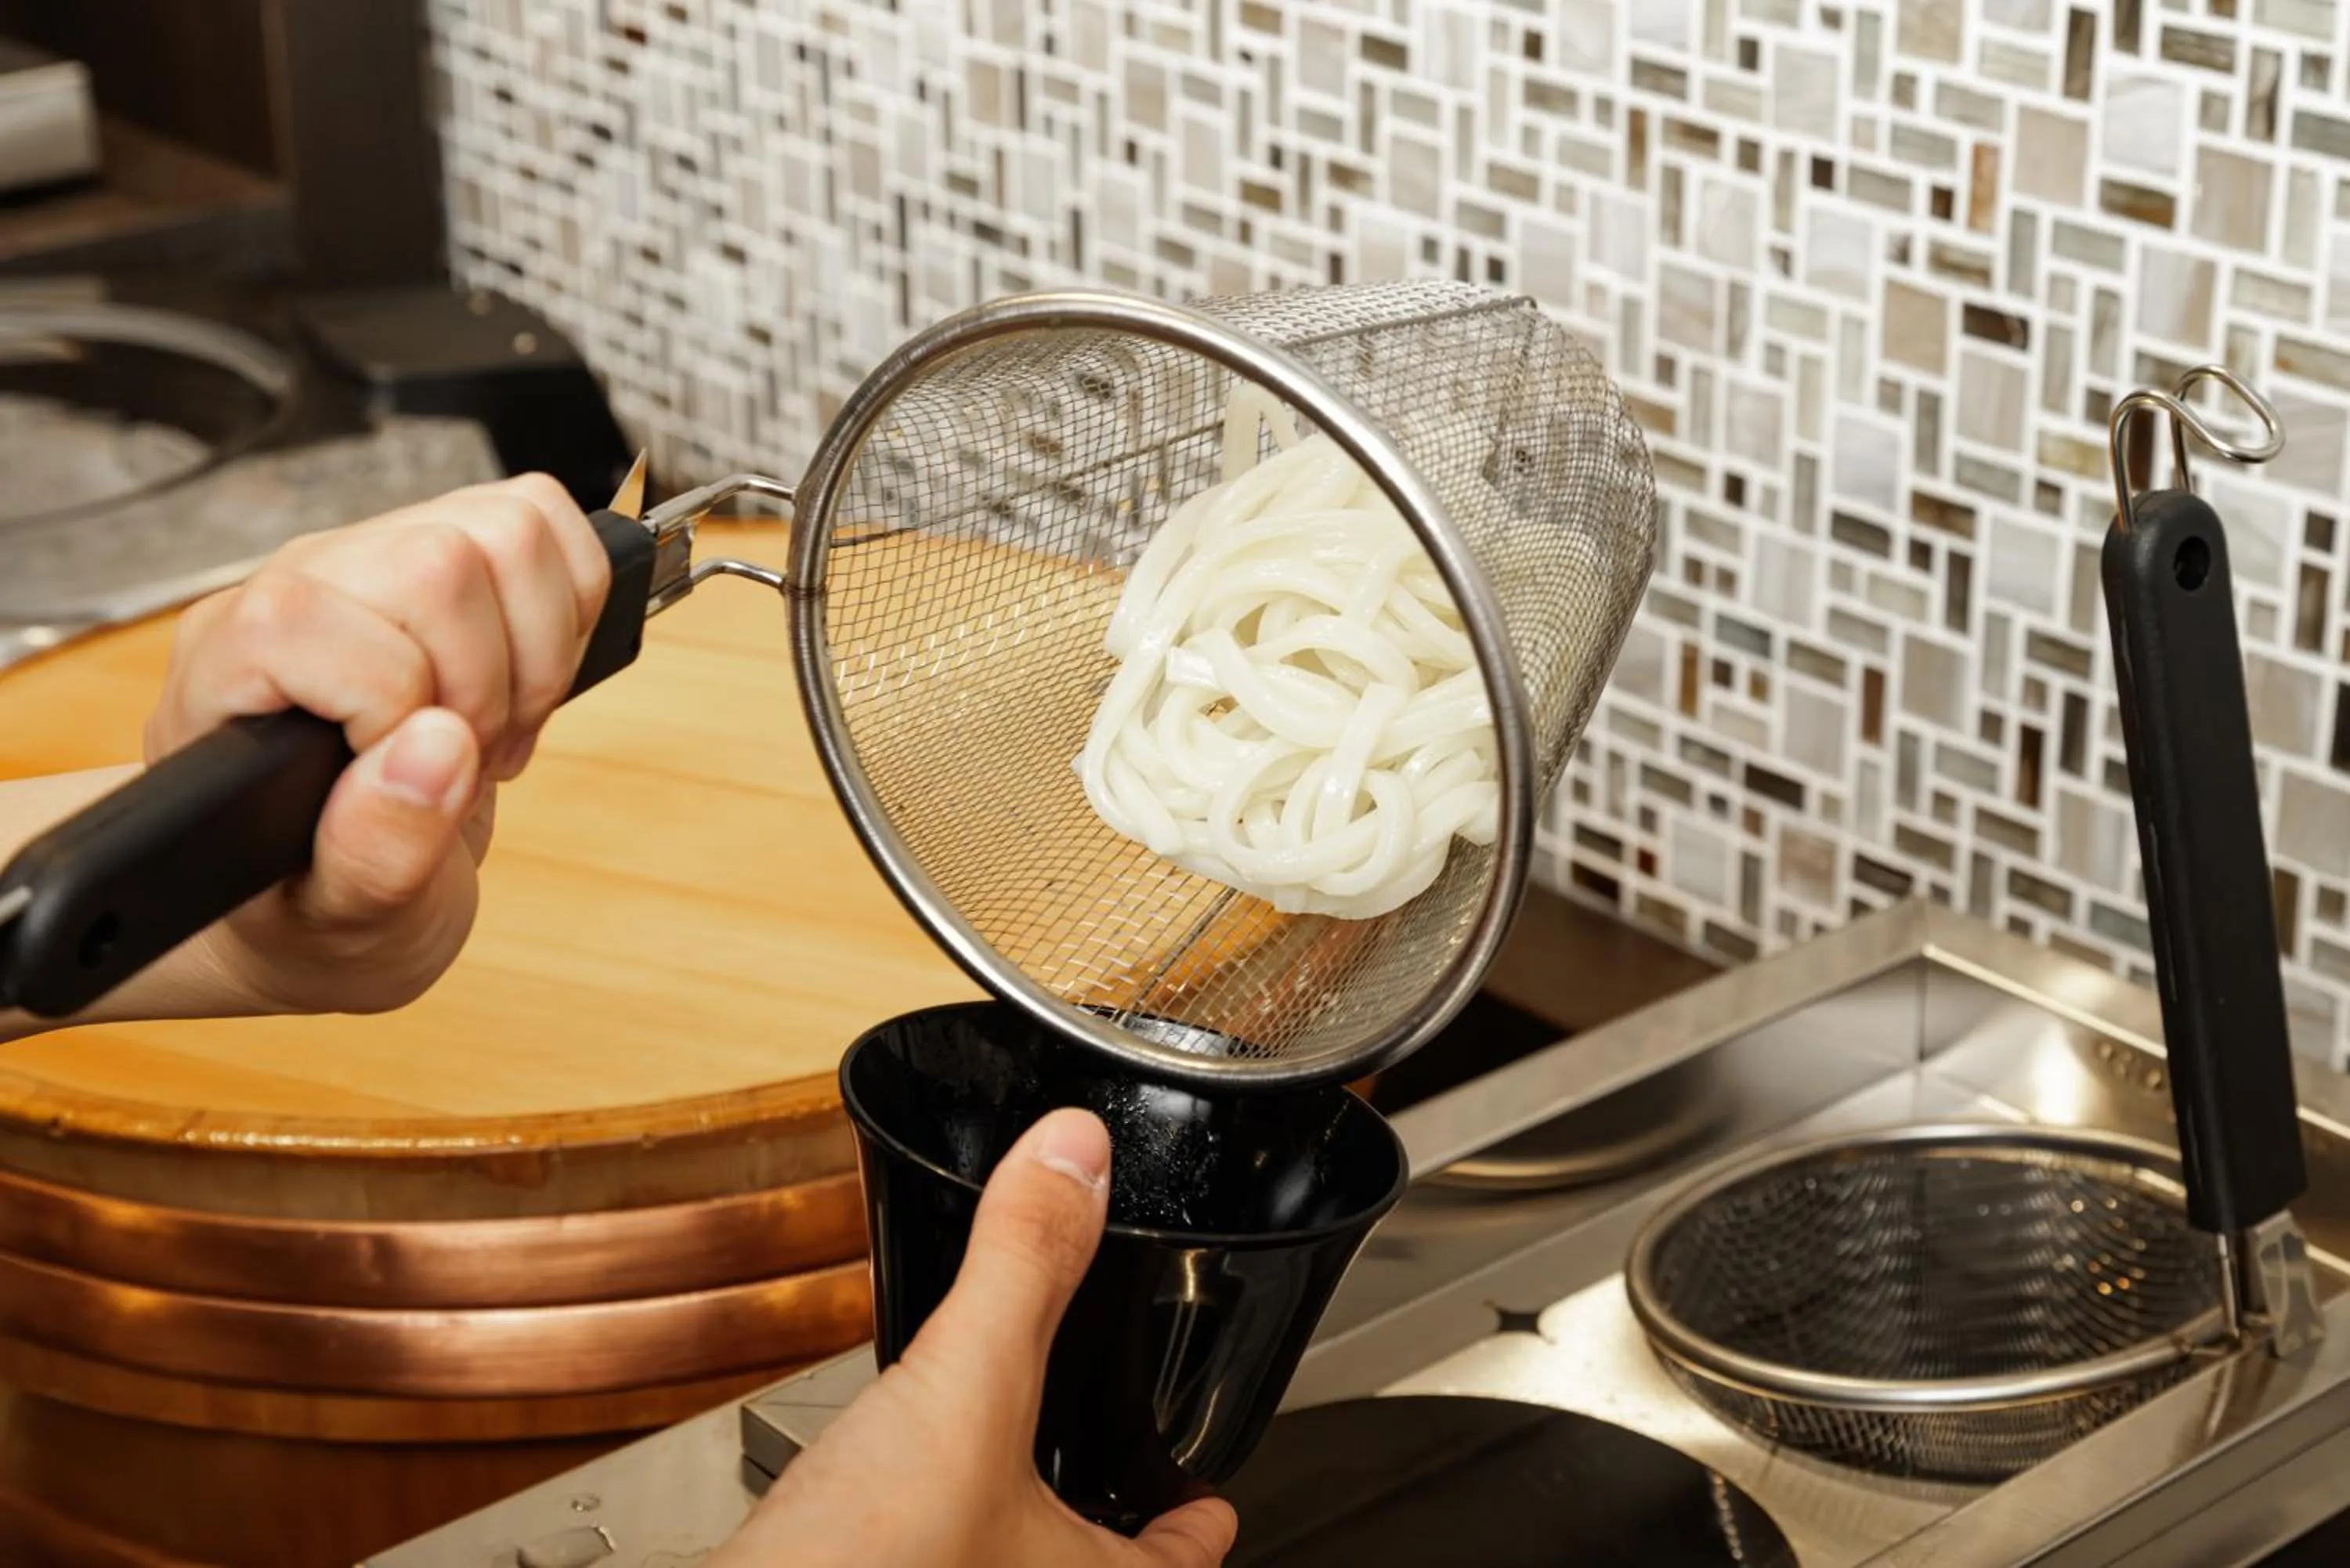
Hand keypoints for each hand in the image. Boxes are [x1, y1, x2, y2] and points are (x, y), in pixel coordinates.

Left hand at [146, 474, 607, 1017]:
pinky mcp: (449, 547)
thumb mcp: (333, 922)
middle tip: (474, 760)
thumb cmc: (310, 899)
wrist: (323, 881)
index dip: (400, 711)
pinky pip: (546, 521)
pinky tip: (526, 681)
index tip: (414, 783)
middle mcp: (302, 583)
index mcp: (235, 663)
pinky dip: (571, 608)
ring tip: (498, 726)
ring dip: (541, 646)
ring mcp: (380, 556)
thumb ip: (375, 851)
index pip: (330, 623)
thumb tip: (439, 748)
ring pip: (511, 525)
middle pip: (442, 559)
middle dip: (494, 682)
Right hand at [712, 1109, 1237, 1567]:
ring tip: (993, 1461)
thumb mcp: (967, 1391)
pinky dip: (916, 1527)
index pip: (1178, 1561)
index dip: (1196, 1522)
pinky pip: (919, 1559)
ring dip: (1004, 1521)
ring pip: (1003, 1563)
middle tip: (1104, 1461)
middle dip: (1096, 1511)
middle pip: (1091, 1566)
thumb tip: (1074, 1156)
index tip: (1208, 1497)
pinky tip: (879, 1490)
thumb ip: (1023, 1268)